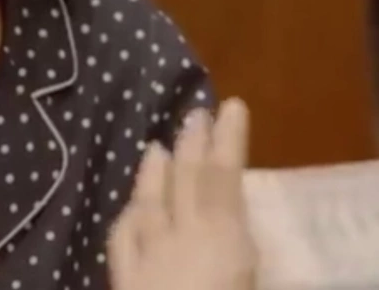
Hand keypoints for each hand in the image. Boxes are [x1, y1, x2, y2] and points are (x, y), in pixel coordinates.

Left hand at [109, 98, 256, 289]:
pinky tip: (126, 208)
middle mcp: (184, 235)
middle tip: (196, 114)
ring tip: (156, 146)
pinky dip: (126, 216)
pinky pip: (120, 239)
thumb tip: (257, 227)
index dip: (229, 138)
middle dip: (192, 144)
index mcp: (224, 235)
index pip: (225, 175)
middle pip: (186, 181)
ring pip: (148, 203)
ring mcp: (148, 256)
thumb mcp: (256, 278)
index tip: (232, 106)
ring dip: (153, 172)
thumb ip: (254, 248)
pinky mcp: (123, 279)